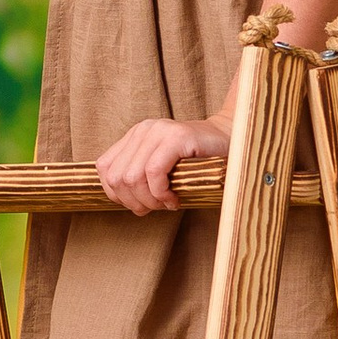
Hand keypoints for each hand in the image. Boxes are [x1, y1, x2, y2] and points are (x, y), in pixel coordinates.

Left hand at [96, 113, 230, 215]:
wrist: (232, 141)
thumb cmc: (198, 163)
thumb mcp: (162, 168)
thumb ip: (140, 178)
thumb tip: (122, 202)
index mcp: (135, 136)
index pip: (105, 169)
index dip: (116, 195)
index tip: (138, 205)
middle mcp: (143, 130)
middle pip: (118, 177)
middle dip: (134, 202)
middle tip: (156, 208)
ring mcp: (159, 131)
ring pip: (133, 177)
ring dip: (150, 200)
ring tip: (167, 204)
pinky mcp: (177, 137)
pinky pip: (154, 172)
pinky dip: (161, 193)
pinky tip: (174, 199)